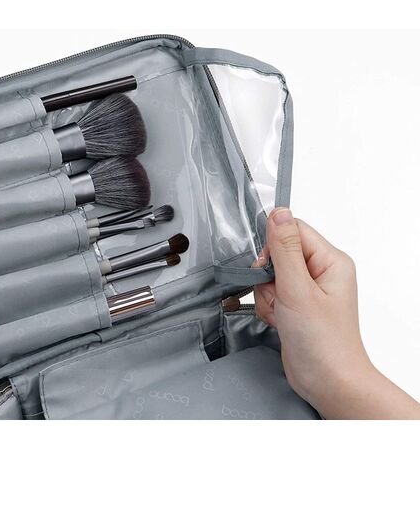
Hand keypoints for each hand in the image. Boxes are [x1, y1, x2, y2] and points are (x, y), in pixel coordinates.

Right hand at [253, 208, 419, 419]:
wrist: (329, 382)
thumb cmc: (325, 342)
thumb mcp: (298, 289)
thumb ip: (285, 249)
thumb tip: (279, 213)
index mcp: (330, 261)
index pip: (293, 231)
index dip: (273, 247)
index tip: (268, 268)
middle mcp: (320, 272)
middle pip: (276, 254)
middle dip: (267, 278)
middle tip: (280, 297)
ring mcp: (307, 290)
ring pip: (268, 277)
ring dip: (267, 296)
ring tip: (283, 314)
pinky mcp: (296, 305)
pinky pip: (269, 295)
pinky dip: (268, 308)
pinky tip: (280, 322)